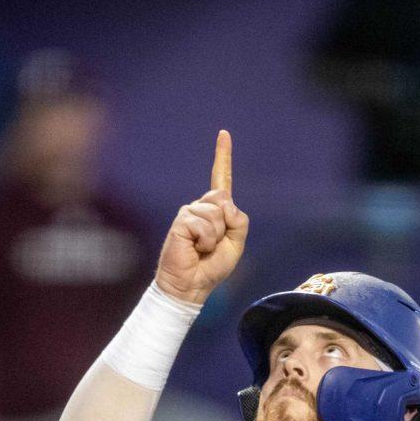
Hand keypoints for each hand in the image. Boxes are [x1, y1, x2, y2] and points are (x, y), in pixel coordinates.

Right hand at [153, 130, 248, 306]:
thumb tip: (224, 202)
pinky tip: (195, 249)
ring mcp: (189, 213)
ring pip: (215, 213)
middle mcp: (200, 207)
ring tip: (202, 249)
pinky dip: (205, 240)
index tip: (223, 134)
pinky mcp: (181, 221)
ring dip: (215, 236)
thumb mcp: (236, 244)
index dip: (223, 157)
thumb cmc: (211, 267)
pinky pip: (204, 224)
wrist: (191, 286)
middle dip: (225, 225)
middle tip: (212, 245)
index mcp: (215, 211)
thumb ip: (238, 220)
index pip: (221, 180)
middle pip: (223, 199)